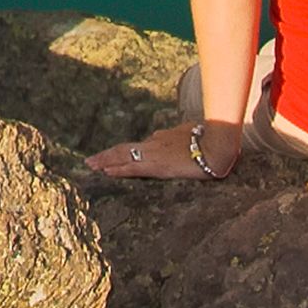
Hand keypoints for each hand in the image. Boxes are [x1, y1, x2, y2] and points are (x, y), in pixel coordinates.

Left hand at [83, 120, 238, 185]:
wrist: (217, 145)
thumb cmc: (210, 138)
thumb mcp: (189, 134)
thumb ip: (175, 137)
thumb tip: (164, 137)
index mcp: (162, 138)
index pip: (137, 147)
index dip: (121, 152)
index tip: (110, 156)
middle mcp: (155, 144)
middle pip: (124, 149)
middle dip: (106, 156)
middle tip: (89, 161)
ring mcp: (155, 154)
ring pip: (123, 156)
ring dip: (106, 161)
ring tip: (91, 166)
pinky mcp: (159, 166)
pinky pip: (133, 168)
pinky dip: (118, 169)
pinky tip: (107, 172)